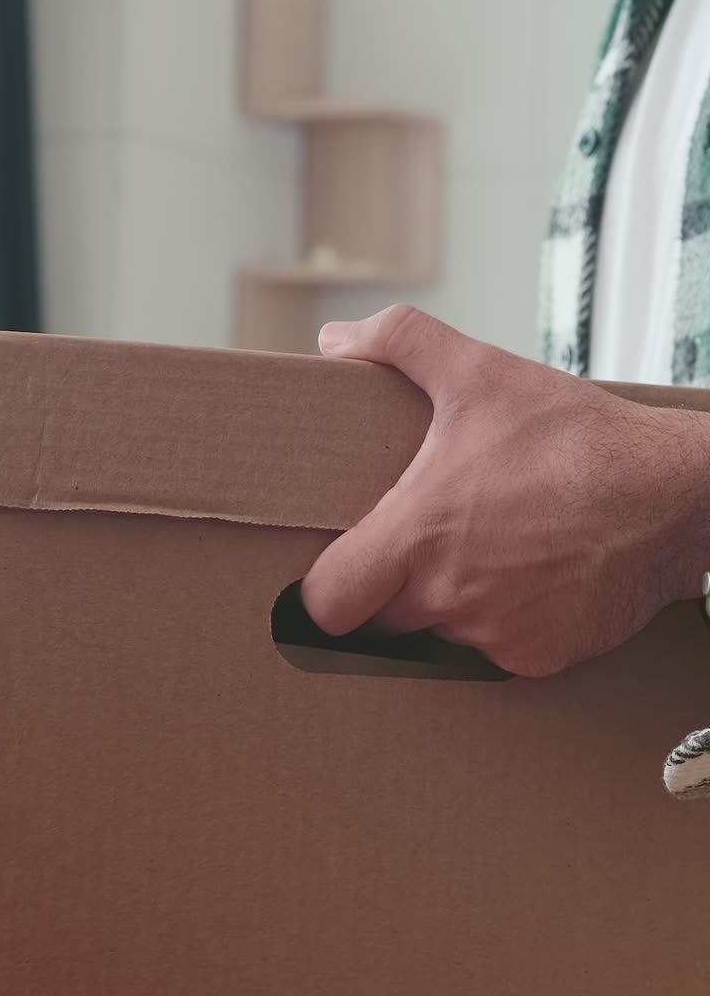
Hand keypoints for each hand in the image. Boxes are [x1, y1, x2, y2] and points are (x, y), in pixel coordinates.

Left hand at [302, 305, 709, 676]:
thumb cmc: (576, 438)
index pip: (326, 603)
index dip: (323, 593)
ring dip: (454, 605)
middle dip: (393, 591)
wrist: (671, 494)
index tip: (340, 572)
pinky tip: (535, 578)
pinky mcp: (537, 659)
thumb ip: (401, 344)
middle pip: (382, 621)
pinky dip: (508, 624)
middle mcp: (449, 595)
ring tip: (495, 553)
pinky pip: (498, 652)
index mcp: (418, 533)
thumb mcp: (483, 374)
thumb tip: (337, 337)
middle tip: (429, 546)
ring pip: (443, 636)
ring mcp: (494, 634)